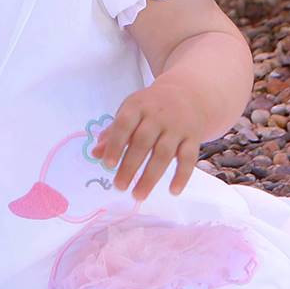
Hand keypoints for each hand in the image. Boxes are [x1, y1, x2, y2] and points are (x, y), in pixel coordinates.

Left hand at [91, 80, 202, 200]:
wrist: (187, 93)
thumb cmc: (151, 107)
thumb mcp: (130, 112)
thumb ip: (113, 133)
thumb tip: (95, 154)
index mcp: (138, 106)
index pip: (124, 124)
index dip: (115, 144)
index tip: (108, 165)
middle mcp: (158, 115)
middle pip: (143, 142)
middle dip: (130, 166)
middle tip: (119, 187)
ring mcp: (177, 126)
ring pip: (164, 153)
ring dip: (150, 177)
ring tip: (138, 195)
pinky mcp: (194, 137)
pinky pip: (188, 158)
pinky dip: (182, 176)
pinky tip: (173, 191)